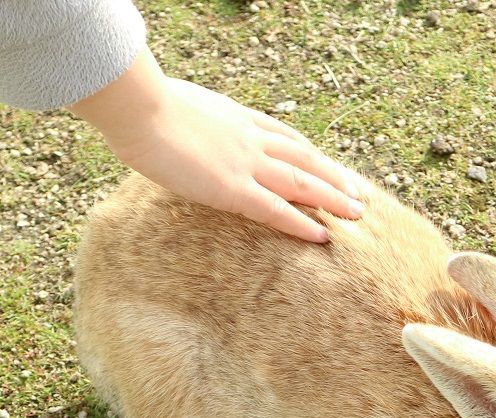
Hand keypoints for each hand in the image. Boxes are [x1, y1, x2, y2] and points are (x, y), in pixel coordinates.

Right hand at [69, 49, 360, 241]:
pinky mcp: (232, 189)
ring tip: (357, 214)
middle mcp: (249, 138)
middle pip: (304, 158)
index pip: (284, 136)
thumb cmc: (142, 104)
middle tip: (359, 192)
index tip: (328, 164)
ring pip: (302, 183)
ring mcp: (245, 163)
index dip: (309, 153)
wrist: (137, 107)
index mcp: (236, 116)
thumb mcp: (176, 104)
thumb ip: (193, 119)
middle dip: (334, 176)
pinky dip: (302, 223)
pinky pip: (276, 211)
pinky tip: (324, 235)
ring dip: (333, 198)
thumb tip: (184, 126)